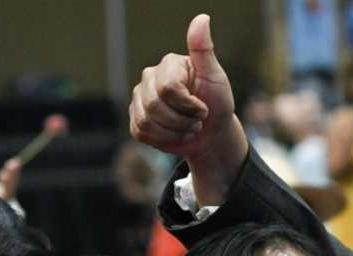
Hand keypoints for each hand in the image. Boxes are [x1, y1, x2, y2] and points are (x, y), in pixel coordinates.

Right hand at [130, 14, 236, 158]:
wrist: (211, 133)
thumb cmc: (216, 103)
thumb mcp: (215, 77)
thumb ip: (204, 50)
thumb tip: (202, 18)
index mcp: (168, 65)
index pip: (168, 88)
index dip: (188, 105)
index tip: (204, 108)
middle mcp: (149, 78)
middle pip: (154, 105)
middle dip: (181, 120)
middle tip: (197, 121)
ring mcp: (140, 99)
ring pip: (146, 121)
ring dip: (174, 132)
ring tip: (188, 128)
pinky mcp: (136, 120)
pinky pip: (141, 132)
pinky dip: (162, 140)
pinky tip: (175, 135)